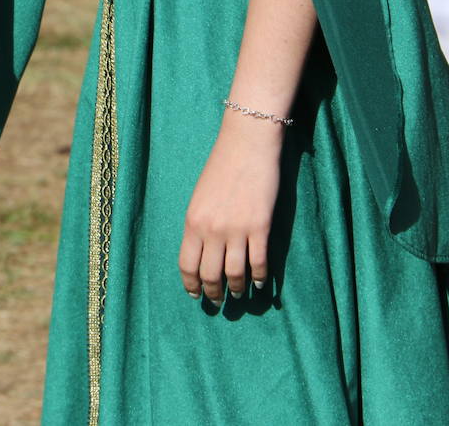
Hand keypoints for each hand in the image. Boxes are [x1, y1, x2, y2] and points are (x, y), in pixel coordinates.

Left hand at [178, 112, 283, 302]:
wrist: (246, 145)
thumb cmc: (222, 167)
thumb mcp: (200, 197)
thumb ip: (199, 225)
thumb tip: (203, 253)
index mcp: (192, 222)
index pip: (187, 265)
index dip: (191, 285)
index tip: (196, 296)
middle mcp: (211, 230)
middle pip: (210, 275)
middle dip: (213, 294)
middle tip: (218, 303)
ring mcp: (237, 230)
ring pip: (235, 274)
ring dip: (237, 289)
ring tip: (239, 294)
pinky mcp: (260, 227)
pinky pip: (259, 263)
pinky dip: (260, 278)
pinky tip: (261, 284)